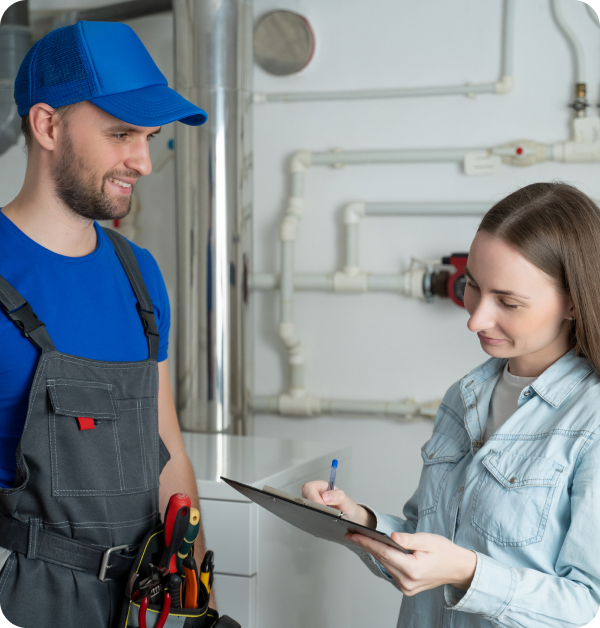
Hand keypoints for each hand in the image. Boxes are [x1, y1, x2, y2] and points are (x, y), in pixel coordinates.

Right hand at [301, 480, 374, 527]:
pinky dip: (312, 520)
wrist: (351, 519)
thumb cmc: (348, 508)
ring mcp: (312, 505)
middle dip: (311, 506)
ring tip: (323, 518)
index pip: (309, 487)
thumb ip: (338, 496)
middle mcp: (315, 495)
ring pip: (304, 508)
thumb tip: (325, 496)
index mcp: (322, 487)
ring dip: (311, 513)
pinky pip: (307, 516)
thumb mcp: (346, 501)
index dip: (313, 497)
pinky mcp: (312, 515)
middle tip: (322, 513)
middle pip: (303, 497)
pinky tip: (321, 522)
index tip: (322, 506)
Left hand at [345, 531, 476, 595]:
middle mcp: (407, 582)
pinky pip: (390, 569)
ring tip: (359, 537)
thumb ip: (408, 539)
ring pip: (384, 564)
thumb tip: (391, 536)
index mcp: (412, 570)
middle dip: (366, 544)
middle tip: (351, 532)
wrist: (457, 568)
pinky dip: (383, 558)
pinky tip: (375, 548)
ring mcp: (406, 587)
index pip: (384, 553)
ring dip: (373, 551)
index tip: (354, 534)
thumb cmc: (444, 552)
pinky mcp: (406, 587)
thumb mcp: (427, 540)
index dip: (367, 542)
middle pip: (382, 559)